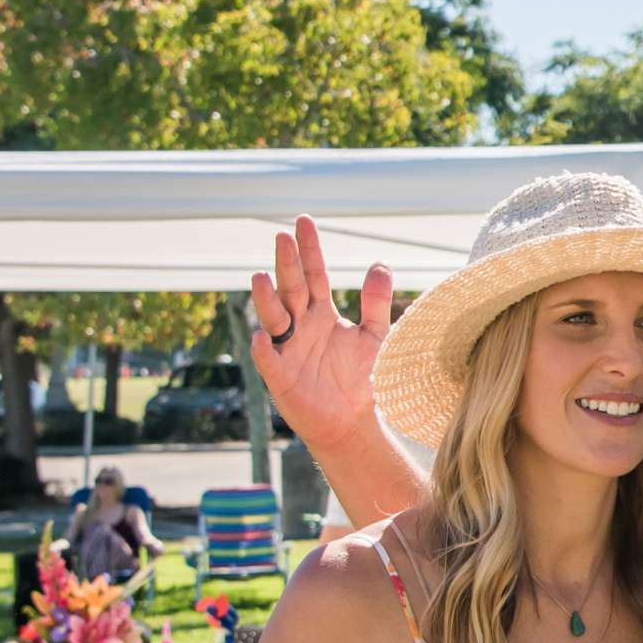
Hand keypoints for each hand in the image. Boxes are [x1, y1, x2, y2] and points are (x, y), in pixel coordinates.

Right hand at [250, 214, 393, 448]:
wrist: (351, 420)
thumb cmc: (359, 377)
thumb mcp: (374, 336)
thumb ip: (376, 302)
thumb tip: (381, 264)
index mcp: (321, 313)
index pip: (314, 275)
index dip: (309, 250)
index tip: (303, 221)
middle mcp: (300, 326)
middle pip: (291, 289)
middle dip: (287, 264)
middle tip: (282, 237)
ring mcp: (287, 349)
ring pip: (273, 318)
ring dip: (266, 299)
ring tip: (261, 277)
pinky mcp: (280, 377)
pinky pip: (268, 360)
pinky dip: (263, 349)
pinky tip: (261, 336)